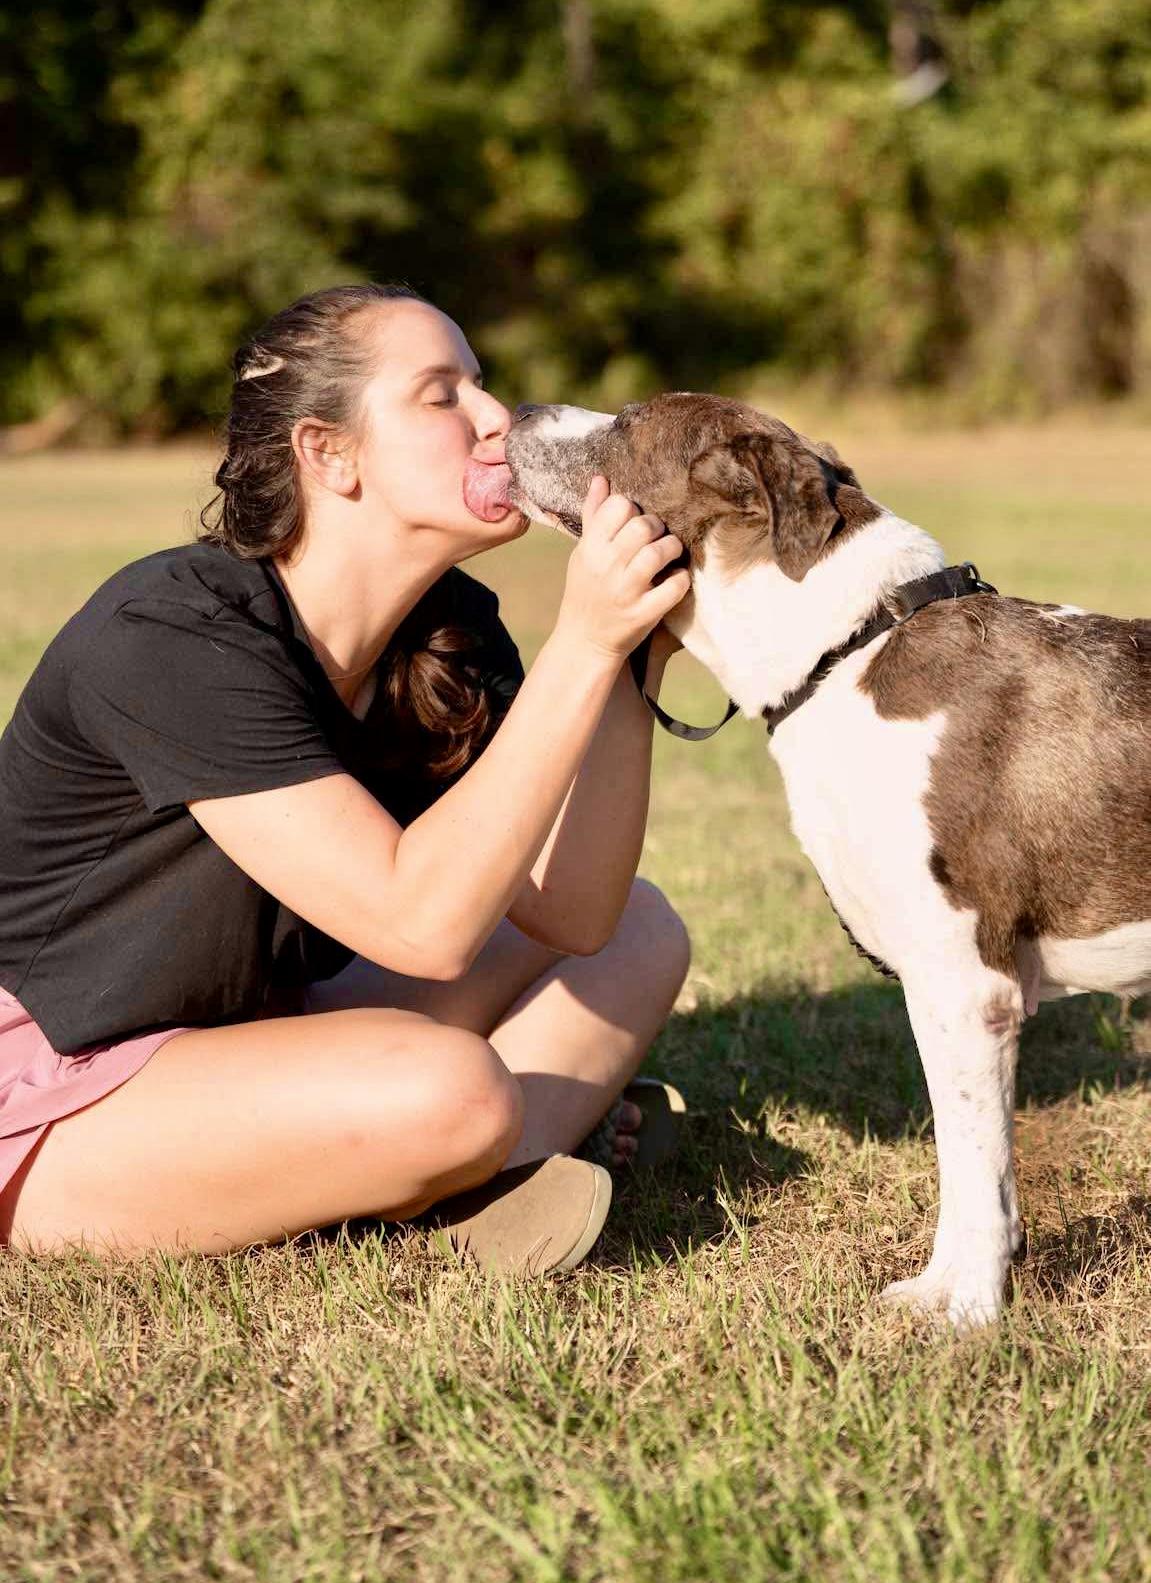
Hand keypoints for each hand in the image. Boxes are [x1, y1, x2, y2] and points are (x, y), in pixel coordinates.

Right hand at [554, 476, 690, 661]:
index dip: (633, 509)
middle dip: (658, 528)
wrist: (584, 642)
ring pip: (660, 552)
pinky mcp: (644, 614)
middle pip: (643, 526)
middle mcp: (606, 567)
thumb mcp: (583, 554)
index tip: (635, 523)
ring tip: (669, 555)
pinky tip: (674, 580)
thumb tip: (601, 479)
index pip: (618, 506)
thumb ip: (594, 515)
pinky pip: (674, 586)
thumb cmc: (587, 591)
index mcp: (590, 548)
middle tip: (657, 538)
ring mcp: (626, 592)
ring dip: (672, 548)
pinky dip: (680, 580)